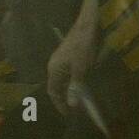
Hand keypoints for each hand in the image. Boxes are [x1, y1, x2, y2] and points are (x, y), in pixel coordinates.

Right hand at [47, 0, 98, 114]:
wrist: (86, 24)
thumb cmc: (83, 46)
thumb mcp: (81, 68)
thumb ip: (75, 86)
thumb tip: (71, 105)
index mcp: (54, 69)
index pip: (52, 91)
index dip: (59, 103)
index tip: (68, 114)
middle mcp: (54, 65)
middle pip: (56, 86)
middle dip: (64, 98)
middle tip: (76, 109)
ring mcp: (60, 59)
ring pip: (62, 80)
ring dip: (69, 89)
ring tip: (79, 99)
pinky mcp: (67, 55)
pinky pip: (67, 73)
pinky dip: (73, 81)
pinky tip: (82, 84)